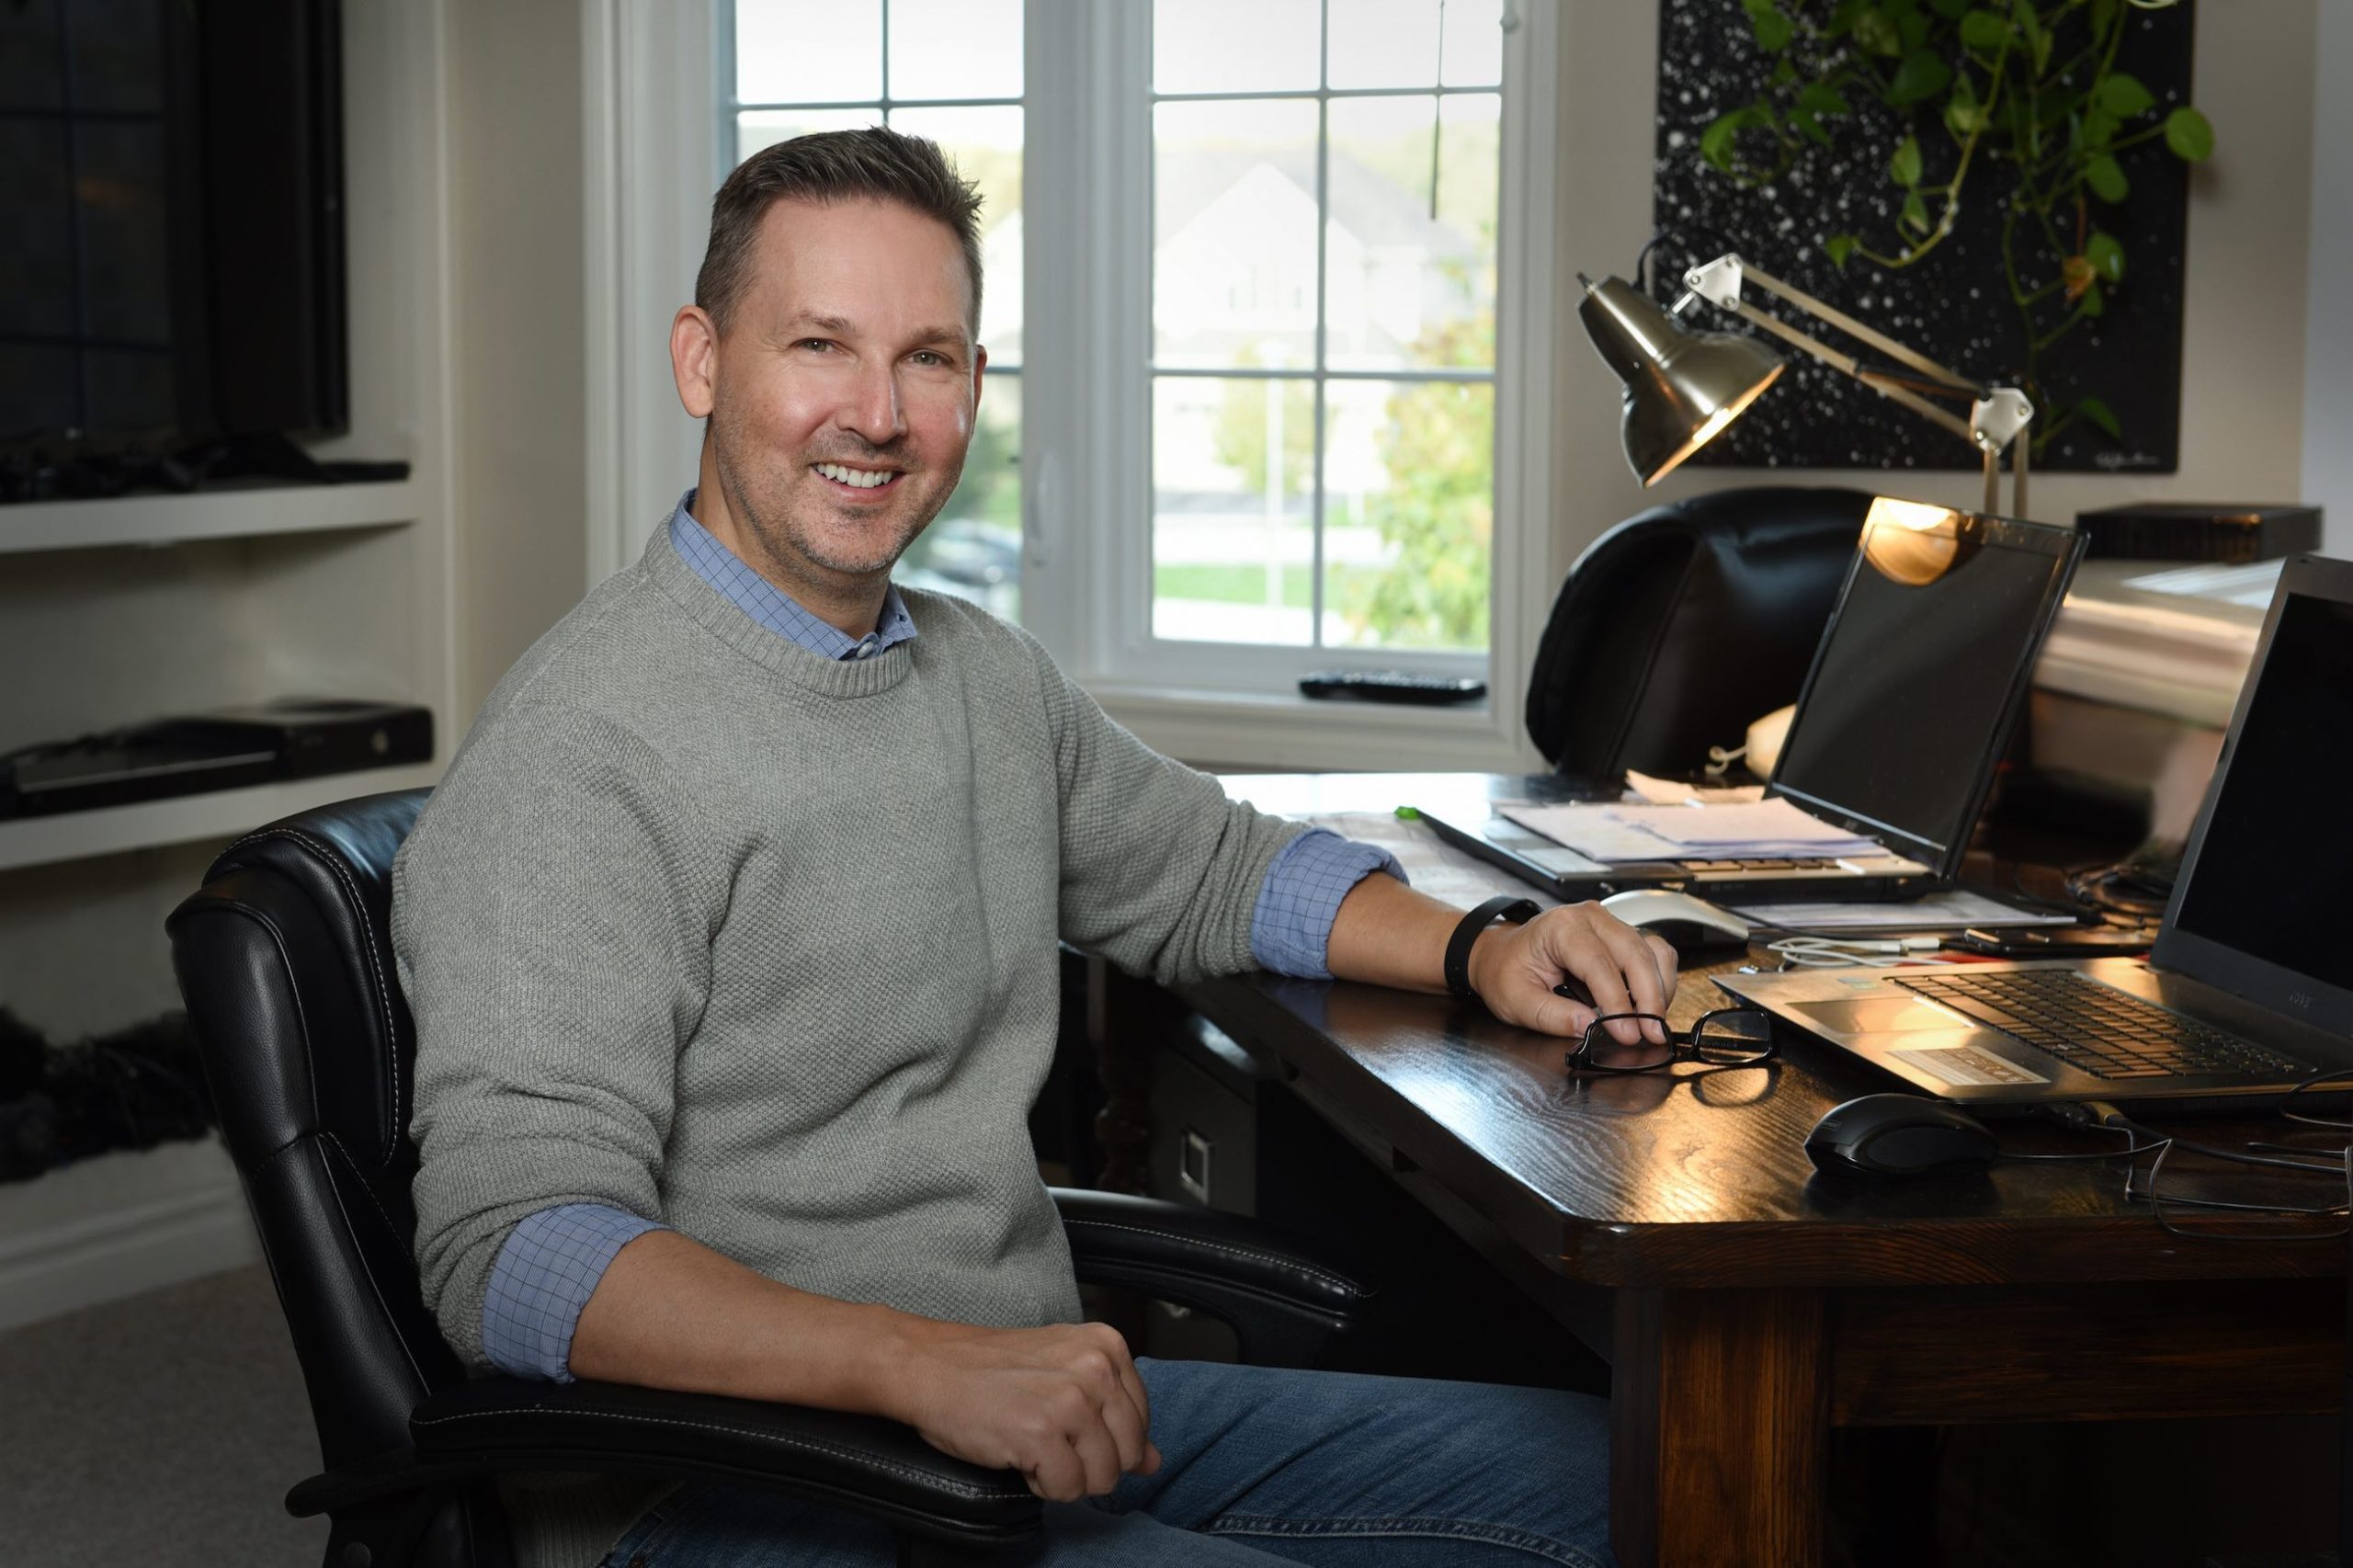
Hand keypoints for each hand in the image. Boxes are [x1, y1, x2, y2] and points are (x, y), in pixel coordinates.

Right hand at [883, 1320, 1161, 1500]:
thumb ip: (1115, 1415)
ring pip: (1102, 1478)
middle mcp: (1097, 1368)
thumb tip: (1154, 1462)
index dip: (1104, 1441)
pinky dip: (1041, 1485)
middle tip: (1048, 1441)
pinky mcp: (1042, 1432)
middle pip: (1128, 1455)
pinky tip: (1019, 1455)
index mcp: (1108, 1347)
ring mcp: (1071, 1400)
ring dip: (1065, 1477)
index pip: (1141, 1423)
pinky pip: (1066, 1489)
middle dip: (1089, 1464)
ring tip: (1032, 1445)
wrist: (931, 1367)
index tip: (1068, 1427)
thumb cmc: (993, 1370)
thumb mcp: (1065, 1376)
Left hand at [1466, 903, 1677, 1044]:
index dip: (1618, 1004)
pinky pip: (1653, 952)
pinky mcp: (1620, 935)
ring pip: (1651, 951)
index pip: (1600, 966)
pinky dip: (1659, 978)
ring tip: (1652, 1023)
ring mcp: (1608, 923)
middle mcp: (1590, 918)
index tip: (1627, 1034)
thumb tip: (1590, 1026)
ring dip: (1659, 989)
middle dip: (1649, 999)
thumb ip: (1553, 1015)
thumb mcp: (1516, 1000)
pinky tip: (1650, 1005)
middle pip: (1635, 955)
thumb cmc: (1504, 971)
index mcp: (1561, 927)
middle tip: (1652, 1035)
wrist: (1499, 955)